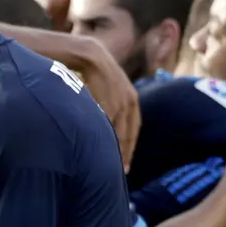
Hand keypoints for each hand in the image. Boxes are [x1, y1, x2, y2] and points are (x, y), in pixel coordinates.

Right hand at [80, 38, 139, 171]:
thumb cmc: (98, 72)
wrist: (91, 56)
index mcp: (132, 99)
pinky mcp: (106, 102)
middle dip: (127, 153)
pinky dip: (104, 138)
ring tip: (110, 164)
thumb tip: (108, 123)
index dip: (131, 146)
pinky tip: (97, 149)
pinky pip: (106, 125)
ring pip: (118, 132)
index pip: (134, 128)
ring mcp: (118, 102)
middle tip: (124, 171)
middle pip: (129, 133)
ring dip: (115, 148)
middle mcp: (129, 101)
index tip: (128, 161)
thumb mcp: (112, 89)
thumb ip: (113, 105)